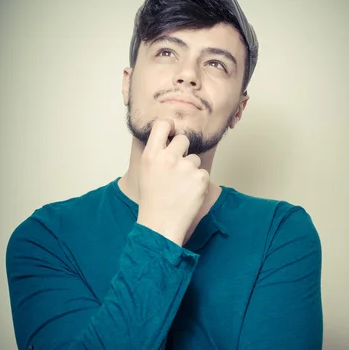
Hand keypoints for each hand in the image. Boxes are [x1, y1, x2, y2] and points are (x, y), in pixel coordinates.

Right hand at [137, 119, 209, 245]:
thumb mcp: (146, 172)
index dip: (170, 126)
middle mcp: (168, 158)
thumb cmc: (152, 200)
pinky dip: (198, 183)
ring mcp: (185, 168)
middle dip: (183, 151)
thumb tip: (170, 137)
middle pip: (184, 140)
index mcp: (151, 155)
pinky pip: (203, 173)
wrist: (161, 224)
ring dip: (191, 170)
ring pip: (195, 159)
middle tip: (177, 170)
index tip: (172, 131)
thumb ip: (157, 153)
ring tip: (180, 188)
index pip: (163, 125)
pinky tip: (188, 194)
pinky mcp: (200, 178)